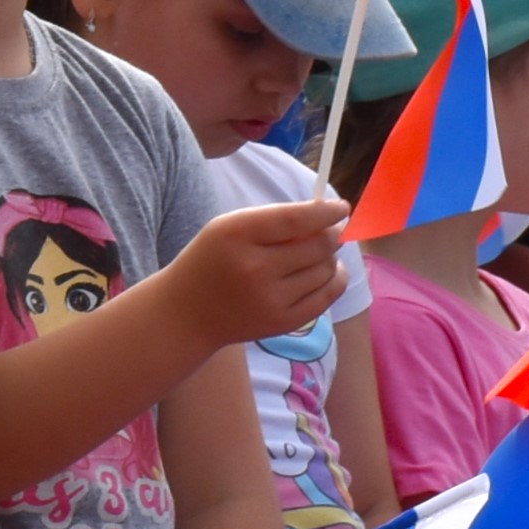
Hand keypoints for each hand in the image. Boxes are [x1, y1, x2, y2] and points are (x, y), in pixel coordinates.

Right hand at [164, 194, 347, 346]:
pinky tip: (328, 272)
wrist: (187, 313)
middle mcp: (255, 267)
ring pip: (326, 269)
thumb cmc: (210, 261)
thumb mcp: (228, 228)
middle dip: (331, 234)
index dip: (325, 212)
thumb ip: (273, 221)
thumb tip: (327, 220)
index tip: (341, 207)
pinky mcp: (284, 322)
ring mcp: (271, 298)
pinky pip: (327, 296)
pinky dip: (335, 280)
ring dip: (330, 257)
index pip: (295, 219)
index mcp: (236, 234)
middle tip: (331, 230)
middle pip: (317, 245)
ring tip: (319, 254)